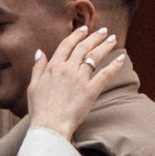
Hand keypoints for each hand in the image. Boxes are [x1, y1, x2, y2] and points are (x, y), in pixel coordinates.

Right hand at [24, 23, 118, 139]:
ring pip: (94, 57)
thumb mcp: (33, 86)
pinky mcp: (91, 90)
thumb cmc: (40, 109)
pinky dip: (114, 65)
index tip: (84, 29)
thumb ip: (37, 68)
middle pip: (83, 48)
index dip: (76, 35)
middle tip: (103, 31)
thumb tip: (39, 52)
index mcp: (53, 67)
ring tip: (112, 39)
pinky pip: (105, 74)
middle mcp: (67, 69)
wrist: (50, 126)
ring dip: (105, 46)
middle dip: (94, 37)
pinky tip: (121, 57)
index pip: (67, 45)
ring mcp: (80, 79)